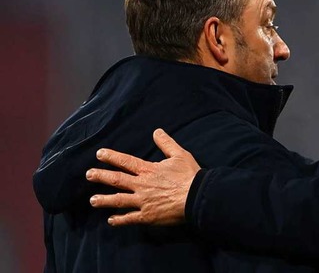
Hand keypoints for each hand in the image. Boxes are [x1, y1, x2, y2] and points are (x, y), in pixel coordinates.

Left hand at [86, 128, 200, 226]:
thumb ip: (166, 143)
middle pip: (117, 180)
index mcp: (149, 170)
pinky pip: (130, 218)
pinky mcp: (147, 216)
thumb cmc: (189, 175)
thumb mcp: (180, 154)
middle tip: (88, 175)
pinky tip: (111, 220)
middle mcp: (142, 185)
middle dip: (101, 176)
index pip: (126, 162)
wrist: (197, 197)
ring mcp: (143, 202)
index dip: (111, 157)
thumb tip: (156, 131)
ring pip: (119, 200)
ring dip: (104, 200)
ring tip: (92, 200)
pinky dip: (119, 220)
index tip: (99, 154)